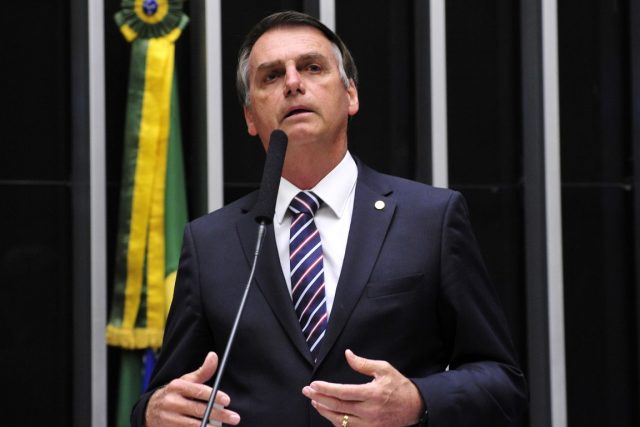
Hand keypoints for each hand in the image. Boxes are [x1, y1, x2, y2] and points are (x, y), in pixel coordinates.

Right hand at [145, 352, 240, 426]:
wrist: (150, 411)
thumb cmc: (174, 393)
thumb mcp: (186, 380)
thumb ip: (202, 371)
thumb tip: (213, 355)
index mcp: (176, 386)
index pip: (198, 391)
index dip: (214, 396)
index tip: (227, 401)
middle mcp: (171, 402)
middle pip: (198, 410)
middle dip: (219, 415)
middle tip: (234, 417)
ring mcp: (168, 418)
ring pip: (193, 425)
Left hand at [302, 349, 423, 426]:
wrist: (415, 407)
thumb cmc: (399, 386)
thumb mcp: (384, 369)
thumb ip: (363, 364)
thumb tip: (347, 354)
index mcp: (372, 394)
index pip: (342, 393)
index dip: (326, 389)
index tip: (313, 384)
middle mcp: (369, 411)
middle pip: (337, 407)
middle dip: (319, 398)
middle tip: (306, 391)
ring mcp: (369, 424)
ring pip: (340, 420)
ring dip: (324, 411)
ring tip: (314, 401)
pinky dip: (336, 421)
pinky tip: (328, 413)